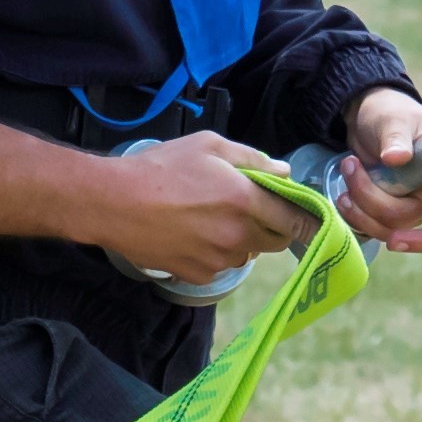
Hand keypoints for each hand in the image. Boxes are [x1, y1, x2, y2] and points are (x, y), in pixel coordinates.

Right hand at [100, 130, 304, 285]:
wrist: (113, 202)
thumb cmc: (161, 167)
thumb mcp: (208, 146)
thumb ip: (253, 160)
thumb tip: (284, 172)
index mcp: (245, 202)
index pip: (294, 220)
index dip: (305, 219)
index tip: (308, 218)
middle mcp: (237, 237)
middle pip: (275, 242)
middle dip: (271, 227)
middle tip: (250, 208)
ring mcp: (218, 260)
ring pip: (247, 254)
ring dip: (241, 240)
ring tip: (211, 217)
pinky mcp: (198, 275)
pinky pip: (220, 266)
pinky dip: (216, 253)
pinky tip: (192, 233)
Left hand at [333, 90, 421, 254]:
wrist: (367, 124)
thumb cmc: (390, 114)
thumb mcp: (392, 119)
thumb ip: (396, 136)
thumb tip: (397, 158)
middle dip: (416, 238)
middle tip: (391, 242)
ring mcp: (420, 207)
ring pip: (401, 229)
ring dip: (368, 211)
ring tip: (348, 175)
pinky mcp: (397, 217)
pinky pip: (382, 231)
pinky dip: (360, 219)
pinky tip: (345, 198)